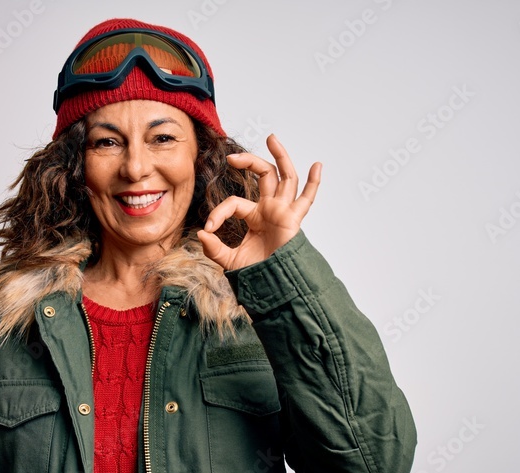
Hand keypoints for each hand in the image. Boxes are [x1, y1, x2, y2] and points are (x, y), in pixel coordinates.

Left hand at [197, 134, 321, 270]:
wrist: (272, 286)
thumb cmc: (255, 273)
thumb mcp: (228, 260)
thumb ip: (214, 248)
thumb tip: (201, 233)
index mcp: (255, 217)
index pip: (234, 203)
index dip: (219, 212)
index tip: (209, 228)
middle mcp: (270, 209)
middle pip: (264, 176)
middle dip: (249, 161)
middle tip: (232, 157)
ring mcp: (283, 211)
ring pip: (285, 177)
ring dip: (280, 156)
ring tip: (271, 138)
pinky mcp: (293, 219)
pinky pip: (306, 199)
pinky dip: (314, 183)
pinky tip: (317, 165)